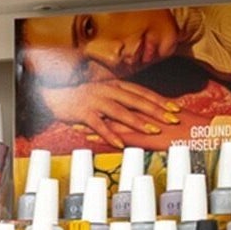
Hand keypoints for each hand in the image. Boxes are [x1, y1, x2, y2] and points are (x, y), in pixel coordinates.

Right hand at [36, 78, 188, 148]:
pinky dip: (110, 135)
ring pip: (121, 112)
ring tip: (153, 131)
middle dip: (156, 111)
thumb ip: (121, 99)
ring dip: (138, 122)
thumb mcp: (104, 93)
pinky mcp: (84, 113)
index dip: (160, 100)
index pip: (143, 92)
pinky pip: (99, 125)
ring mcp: (96, 101)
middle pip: (137, 101)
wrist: (54, 94)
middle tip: (172, 120)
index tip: (176, 108)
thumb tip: (141, 108)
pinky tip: (121, 144)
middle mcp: (108, 91)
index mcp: (115, 85)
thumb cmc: (81, 97)